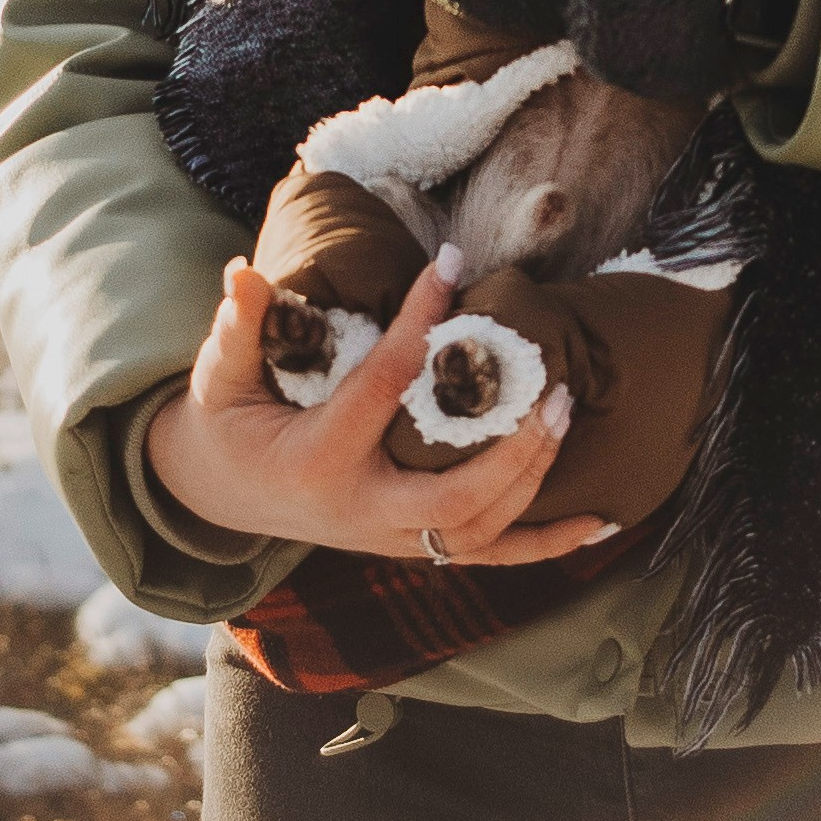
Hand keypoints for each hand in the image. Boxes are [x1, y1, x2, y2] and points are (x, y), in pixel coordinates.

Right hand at [146, 250, 618, 568]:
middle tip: (553, 387)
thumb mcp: (220, 377)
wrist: (223, 495)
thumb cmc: (229, 422)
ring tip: (569, 412)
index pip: (382, 387)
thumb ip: (238, 328)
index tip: (450, 262)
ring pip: (478, 533)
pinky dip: (546, 544)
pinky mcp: (410, 546)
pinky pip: (490, 557)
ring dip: (533, 480)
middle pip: (453, 502)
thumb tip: (241, 271)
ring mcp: (389, 539)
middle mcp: (361, 513)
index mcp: (318, 461)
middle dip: (512, 450)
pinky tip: (600, 522)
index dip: (416, 321)